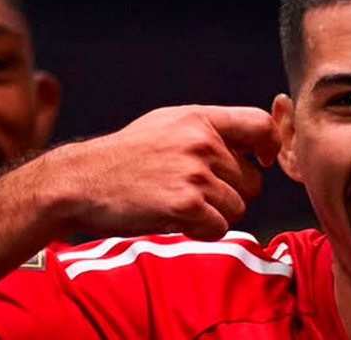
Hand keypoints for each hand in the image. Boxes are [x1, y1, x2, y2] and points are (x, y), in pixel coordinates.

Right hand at [41, 105, 280, 240]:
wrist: (81, 182)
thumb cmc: (124, 158)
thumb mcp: (166, 125)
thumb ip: (208, 130)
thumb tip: (252, 142)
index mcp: (199, 119)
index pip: (259, 125)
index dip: (270, 145)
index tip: (262, 160)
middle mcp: (201, 142)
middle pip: (252, 181)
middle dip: (229, 194)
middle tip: (193, 193)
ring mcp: (195, 173)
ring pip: (237, 207)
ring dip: (214, 215)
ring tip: (178, 205)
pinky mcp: (186, 204)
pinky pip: (219, 227)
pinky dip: (201, 232)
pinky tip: (176, 220)